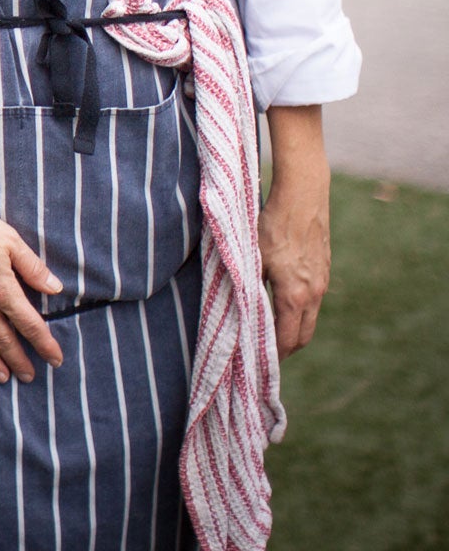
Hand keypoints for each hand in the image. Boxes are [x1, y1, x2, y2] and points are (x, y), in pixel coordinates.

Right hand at [0, 188, 65, 382]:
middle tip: (29, 376)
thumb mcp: (10, 240)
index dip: (45, 344)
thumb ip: (32, 267)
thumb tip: (55, 287)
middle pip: (4, 339)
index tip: (55, 359)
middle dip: (19, 360)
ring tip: (2, 377)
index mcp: (2, 289)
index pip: (30, 324)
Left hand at [261, 105, 331, 358]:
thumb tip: (232, 310)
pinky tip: (280, 304)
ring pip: (308, 318)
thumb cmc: (271, 222)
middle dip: (284, 349)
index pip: (286, 339)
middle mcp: (313, 293)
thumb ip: (245, 284)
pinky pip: (311, 301)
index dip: (271, 355)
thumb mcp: (250, 254)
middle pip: (302, 335)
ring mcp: (322, 282)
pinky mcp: (323, 269)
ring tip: (269, 333)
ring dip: (291, 329)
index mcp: (294, 294)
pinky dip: (298, 311)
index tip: (255, 363)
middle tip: (262, 355)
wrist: (303, 193)